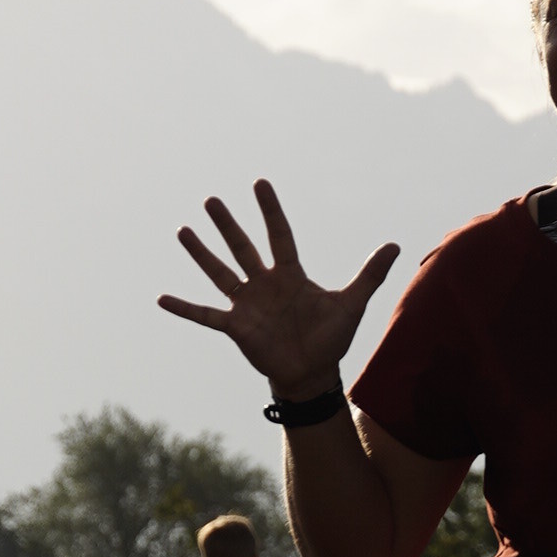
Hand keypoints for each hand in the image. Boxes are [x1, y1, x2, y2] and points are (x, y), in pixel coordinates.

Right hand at [159, 178, 398, 399]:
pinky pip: (205, 315)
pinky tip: (161, 298)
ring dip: (202, 254)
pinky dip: (184, 308)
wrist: (313, 374)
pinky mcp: (236, 327)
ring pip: (220, 273)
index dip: (271, 210)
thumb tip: (395, 245)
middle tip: (211, 200)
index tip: (260, 183)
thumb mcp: (352, 303)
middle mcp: (264, 284)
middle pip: (243, 247)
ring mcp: (247, 304)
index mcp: (290, 274)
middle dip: (228, 224)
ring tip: (183, 230)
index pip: (279, 235)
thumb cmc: (331, 338)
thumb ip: (370, 274)